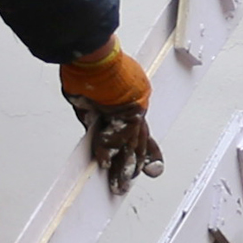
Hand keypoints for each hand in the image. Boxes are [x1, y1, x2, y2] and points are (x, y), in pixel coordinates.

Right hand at [59, 38, 164, 193]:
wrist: (98, 55)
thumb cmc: (96, 64)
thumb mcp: (95, 92)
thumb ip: (95, 112)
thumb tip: (92, 123)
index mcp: (133, 103)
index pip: (141, 131)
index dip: (146, 150)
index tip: (150, 165)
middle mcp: (137, 110)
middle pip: (138, 144)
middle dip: (135, 166)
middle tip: (129, 183)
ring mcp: (132, 113)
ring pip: (129, 147)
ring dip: (121, 169)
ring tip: (117, 187)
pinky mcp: (123, 114)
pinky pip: (113, 138)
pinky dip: (106, 151)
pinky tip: (102, 164)